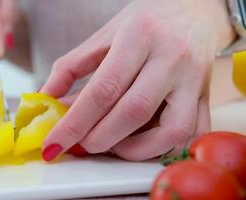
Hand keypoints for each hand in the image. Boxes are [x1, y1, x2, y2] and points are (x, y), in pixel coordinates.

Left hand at [41, 0, 234, 160]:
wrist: (193, 10)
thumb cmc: (146, 21)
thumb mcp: (104, 35)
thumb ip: (71, 67)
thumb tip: (47, 99)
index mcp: (139, 37)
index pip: (103, 89)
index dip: (74, 123)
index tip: (53, 143)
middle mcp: (171, 58)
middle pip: (133, 112)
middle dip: (99, 139)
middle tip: (79, 145)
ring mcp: (194, 79)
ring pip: (170, 131)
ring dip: (133, 150)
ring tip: (111, 144)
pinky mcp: (206, 95)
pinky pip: (192, 132)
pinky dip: (163, 147)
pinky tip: (140, 142)